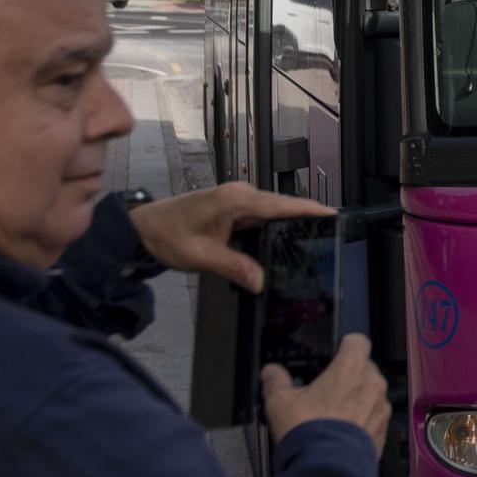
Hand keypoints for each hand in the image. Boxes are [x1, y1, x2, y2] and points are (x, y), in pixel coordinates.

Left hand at [126, 182, 330, 291]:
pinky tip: (281, 241)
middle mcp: (240, 194)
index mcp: (236, 200)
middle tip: (328, 237)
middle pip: (282, 206)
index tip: (334, 215)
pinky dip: (273, 226)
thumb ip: (234, 268)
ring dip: (289, 223)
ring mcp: (236, 199)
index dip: (310, 210)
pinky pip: (260, 215)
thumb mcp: (202, 257)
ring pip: (272, 211)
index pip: (282, 204)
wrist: (142, 228)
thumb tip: (260, 282)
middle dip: (305, 219)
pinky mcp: (232, 206)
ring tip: (311, 240)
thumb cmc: (167, 236)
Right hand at [262, 334, 391, 457]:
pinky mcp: (382, 432)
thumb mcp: (280, 402)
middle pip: (366, 369)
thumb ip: (276, 381)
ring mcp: (380, 409)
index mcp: (350, 368)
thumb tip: (271, 373)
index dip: (346, 345)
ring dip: (359, 400)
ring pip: (372, 395)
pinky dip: (363, 423)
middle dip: (350, 377)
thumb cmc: (308, 434)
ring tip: (335, 416)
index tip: (337, 352)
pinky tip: (343, 434)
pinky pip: (375, 420)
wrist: (325, 470)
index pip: (357, 341)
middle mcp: (371, 385)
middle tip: (329, 391)